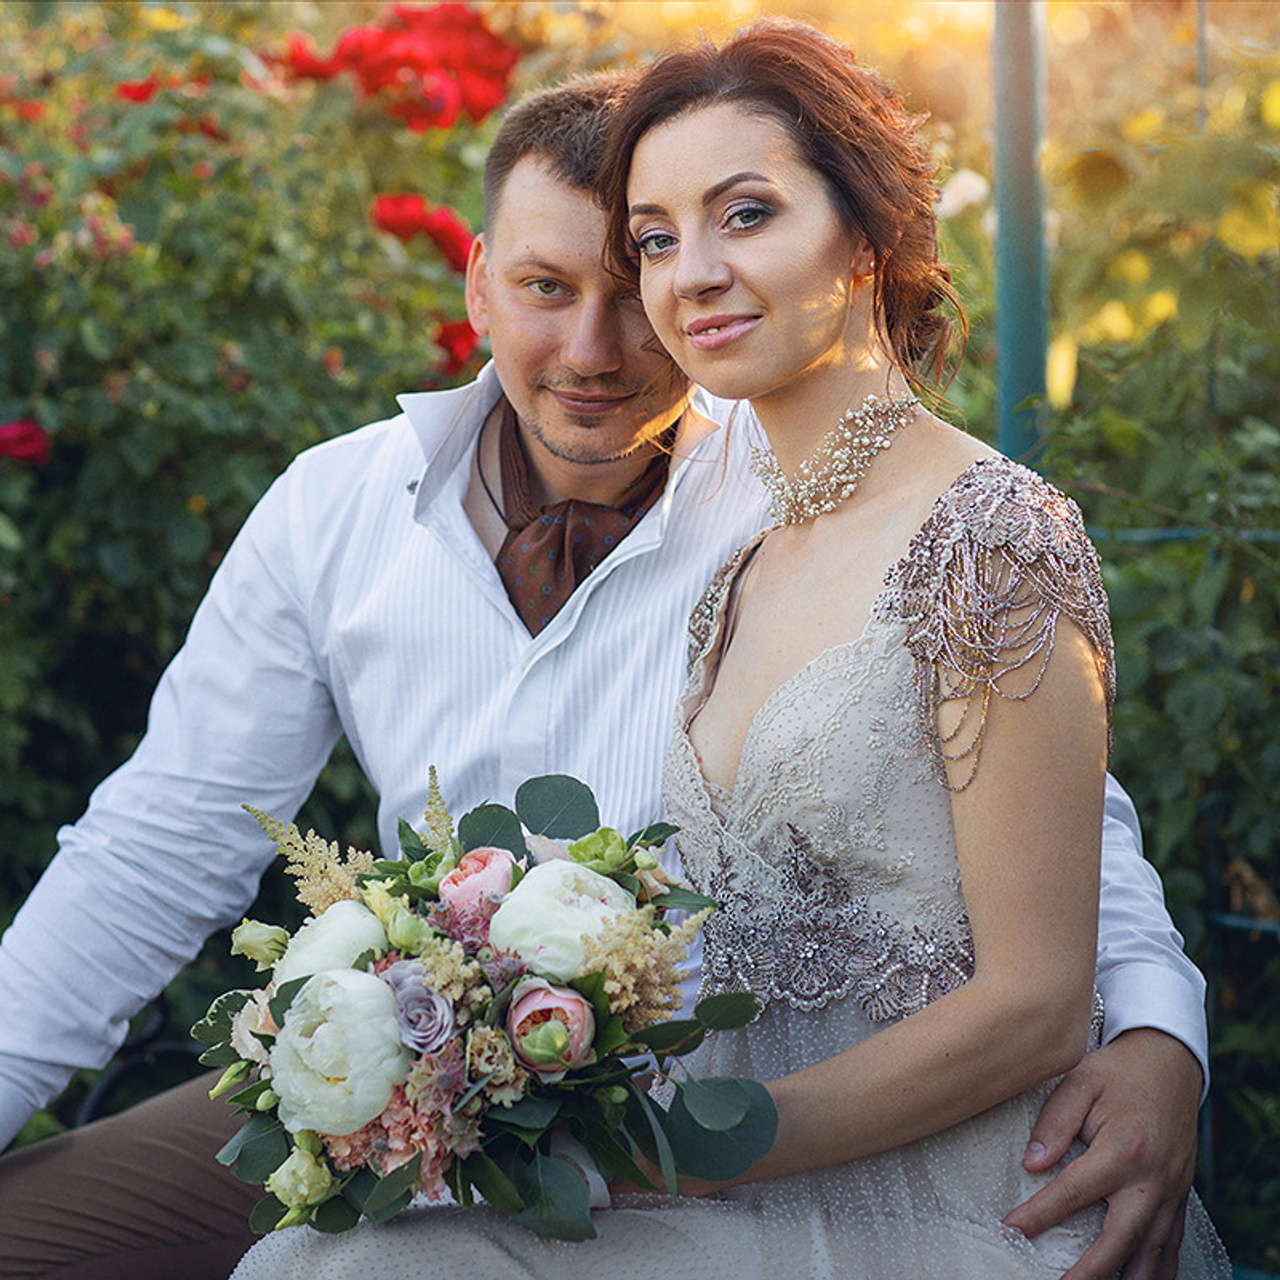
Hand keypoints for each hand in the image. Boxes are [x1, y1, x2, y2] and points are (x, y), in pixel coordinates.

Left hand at [1002, 1028, 1202, 1279]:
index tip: (1011, 1230)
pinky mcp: (1180, 1195)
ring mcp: (1171, 1192)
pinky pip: (1173, 1242)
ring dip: (1127, 1277)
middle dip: (1090, 1271)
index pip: (1073, 1192)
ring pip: (1152, 1252)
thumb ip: (1054, 1122)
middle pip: (1120, 1240)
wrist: (1170, 1061)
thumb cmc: (1118, 1070)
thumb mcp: (1080, 1082)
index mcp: (1123, 1149)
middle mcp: (1152, 1179)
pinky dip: (1160, 1268)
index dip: (1039, 1215)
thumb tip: (1031, 1165)